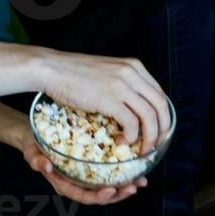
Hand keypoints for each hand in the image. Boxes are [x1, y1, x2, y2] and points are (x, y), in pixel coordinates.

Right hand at [20, 131, 147, 204]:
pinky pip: (110, 174)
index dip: (99, 196)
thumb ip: (37, 161)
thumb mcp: (31, 151)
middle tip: (133, 186)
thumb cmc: (34, 145)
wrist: (36, 135)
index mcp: (65, 185)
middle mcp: (78, 184)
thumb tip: (46, 166)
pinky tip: (137, 170)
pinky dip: (124, 174)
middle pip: (101, 196)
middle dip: (119, 193)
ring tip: (141, 181)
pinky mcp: (94, 167)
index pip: (84, 196)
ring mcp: (87, 177)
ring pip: (110, 187)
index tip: (111, 190)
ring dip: (126, 186)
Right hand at [38, 49, 171, 155]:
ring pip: (150, 117)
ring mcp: (121, 85)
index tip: (159, 130)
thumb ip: (122, 83)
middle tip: (156, 144)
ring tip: (141, 148)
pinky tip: (121, 140)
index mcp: (133, 66)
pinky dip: (131, 136)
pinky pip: (131, 123)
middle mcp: (132, 73)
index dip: (163, 115)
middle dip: (162, 129)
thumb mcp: (106, 71)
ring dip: (149, 137)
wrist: (51, 69)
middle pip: (161, 105)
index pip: (160, 93)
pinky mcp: (109, 99)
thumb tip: (132, 104)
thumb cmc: (72, 73)